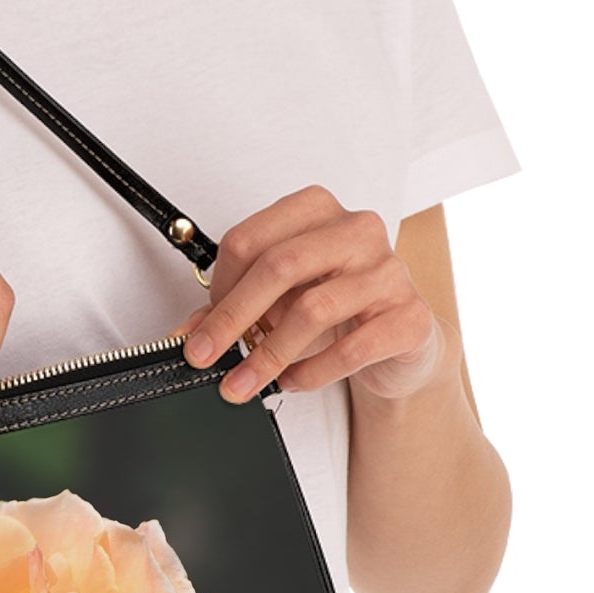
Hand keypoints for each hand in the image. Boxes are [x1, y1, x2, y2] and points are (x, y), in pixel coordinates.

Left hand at [175, 187, 446, 402]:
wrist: (401, 337)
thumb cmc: (336, 306)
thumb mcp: (280, 299)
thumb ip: (233, 309)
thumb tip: (184, 337)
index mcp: (316, 210)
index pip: (250, 239)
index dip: (219, 288)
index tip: (203, 328)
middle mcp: (356, 230)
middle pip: (278, 266)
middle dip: (232, 319)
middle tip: (205, 358)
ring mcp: (389, 271)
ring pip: (313, 309)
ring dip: (269, 354)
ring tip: (245, 382)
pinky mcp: (409, 316)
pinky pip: (352, 348)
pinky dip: (312, 371)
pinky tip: (292, 382)